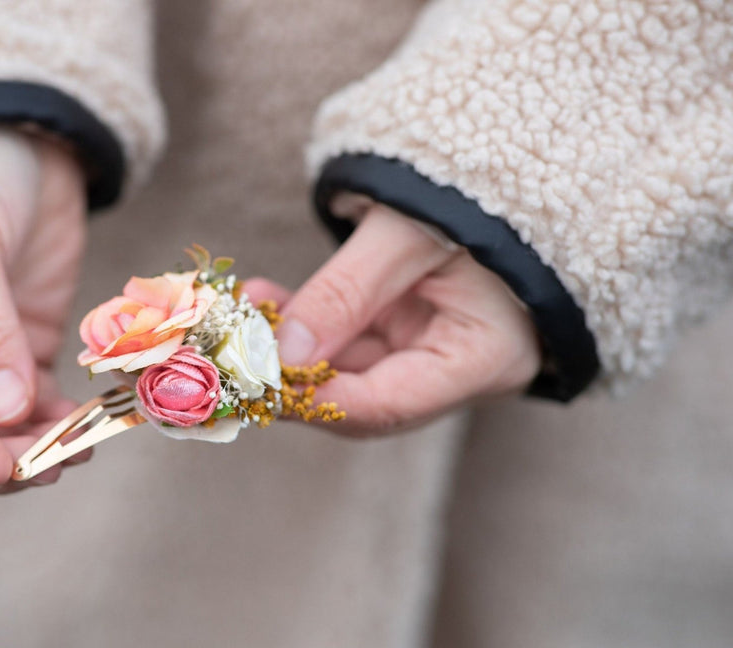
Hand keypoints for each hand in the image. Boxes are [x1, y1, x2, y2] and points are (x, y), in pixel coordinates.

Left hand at [245, 205, 540, 435]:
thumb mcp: (405, 235)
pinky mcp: (405, 328)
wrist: (500, 156)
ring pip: (346, 368)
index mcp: (484, 360)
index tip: (255, 382)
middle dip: (293, 378)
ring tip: (240, 313)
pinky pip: (347, 339)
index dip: (315, 401)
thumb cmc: (472, 189)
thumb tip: (282, 355)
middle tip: (232, 358)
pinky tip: (262, 300)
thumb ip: (344, 295)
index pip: (387, 406)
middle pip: (362, 398)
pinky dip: (304, 324)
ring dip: (289, 346)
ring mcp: (429, 350)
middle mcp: (458, 371)